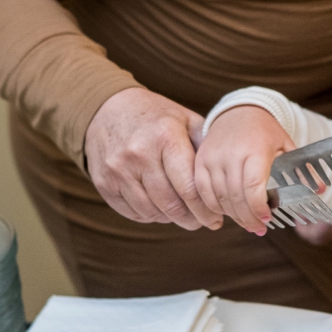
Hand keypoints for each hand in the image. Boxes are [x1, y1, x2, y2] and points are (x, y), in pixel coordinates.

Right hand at [85, 87, 219, 229]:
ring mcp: (118, 170)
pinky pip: (133, 212)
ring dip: (172, 219)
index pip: (189, 187)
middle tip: (204, 223)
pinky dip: (150, 215)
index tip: (217, 219)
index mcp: (165, 137)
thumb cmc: (156, 117)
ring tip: (184, 215)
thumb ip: (205, 145)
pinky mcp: (104, 182)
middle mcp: (139, 154)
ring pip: (152, 212)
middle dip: (192, 220)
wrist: (106, 108)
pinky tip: (161, 209)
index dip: (206, 210)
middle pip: (171, 205)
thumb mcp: (185, 120)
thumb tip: (228, 178)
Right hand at [196, 105, 294, 233]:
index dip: (258, 207)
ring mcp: (212, 157)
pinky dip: (214, 206)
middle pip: (235, 196)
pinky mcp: (200, 160)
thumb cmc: (266, 132)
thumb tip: (321, 190)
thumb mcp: (287, 145)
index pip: (252, 186)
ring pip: (218, 196)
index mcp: (254, 149)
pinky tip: (227, 213)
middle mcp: (230, 153)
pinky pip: (202, 191)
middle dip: (248, 218)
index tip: (267, 219)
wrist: (239, 111)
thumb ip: (302, 169)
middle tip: (259, 229)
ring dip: (233, 215)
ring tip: (247, 223)